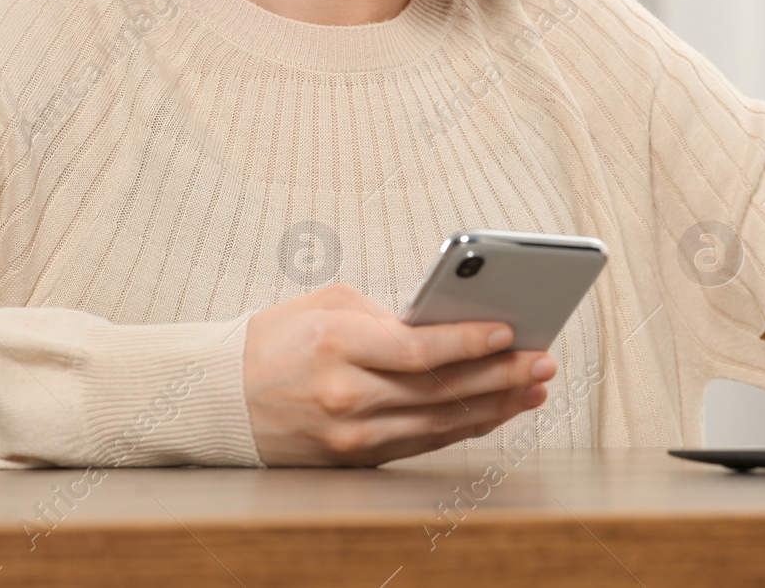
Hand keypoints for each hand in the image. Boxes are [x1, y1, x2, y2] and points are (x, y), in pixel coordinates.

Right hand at [241, 283, 554, 465]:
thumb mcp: (327, 305)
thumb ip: (388, 314)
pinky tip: (497, 411)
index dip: (468, 342)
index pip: (417, 349)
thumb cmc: (278, 339)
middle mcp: (345, 395)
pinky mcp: (354, 458)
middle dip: (500, 375)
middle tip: (543, 360)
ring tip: (534, 386)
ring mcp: (351, 434)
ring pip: (439, 422)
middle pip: (439, 389)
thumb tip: (449, 325)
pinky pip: (424, 443)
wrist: (222, 397)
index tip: (510, 332)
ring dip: (495, 405)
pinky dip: (465, 426)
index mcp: (337, 345)